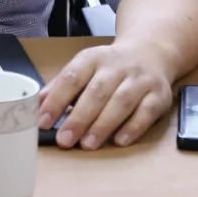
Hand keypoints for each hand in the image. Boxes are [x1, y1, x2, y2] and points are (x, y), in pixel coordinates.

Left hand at [37, 39, 174, 149]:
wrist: (151, 52)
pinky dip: (133, 127)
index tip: (43, 121)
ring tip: (88, 144)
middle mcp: (118, 66)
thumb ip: (63, 86)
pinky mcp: (159, 94)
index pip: (72, 76)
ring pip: (121, 101)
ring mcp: (140, 80)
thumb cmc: (111, 67)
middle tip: (64, 139)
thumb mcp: (86, 67)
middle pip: (97, 91)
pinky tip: (119, 141)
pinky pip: (146, 112)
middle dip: (79, 117)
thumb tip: (38, 105)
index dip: (56, 99)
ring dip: (103, 124)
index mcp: (94, 58)